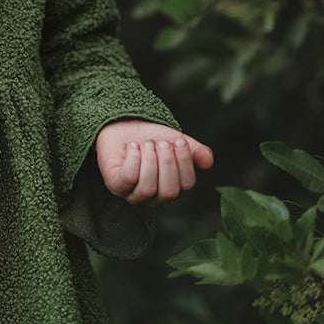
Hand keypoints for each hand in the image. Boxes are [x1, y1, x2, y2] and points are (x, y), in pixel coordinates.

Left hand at [96, 120, 213, 205]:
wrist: (123, 125)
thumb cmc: (152, 137)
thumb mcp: (176, 141)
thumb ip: (195, 151)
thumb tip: (208, 161)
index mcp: (173, 188)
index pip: (186, 185)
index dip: (185, 162)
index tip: (179, 141)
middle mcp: (154, 198)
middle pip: (169, 192)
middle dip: (167, 163)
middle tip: (162, 143)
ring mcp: (133, 194)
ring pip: (148, 188)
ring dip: (150, 161)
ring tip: (147, 144)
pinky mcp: (116, 186)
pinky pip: (128, 179)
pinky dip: (134, 159)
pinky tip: (133, 147)